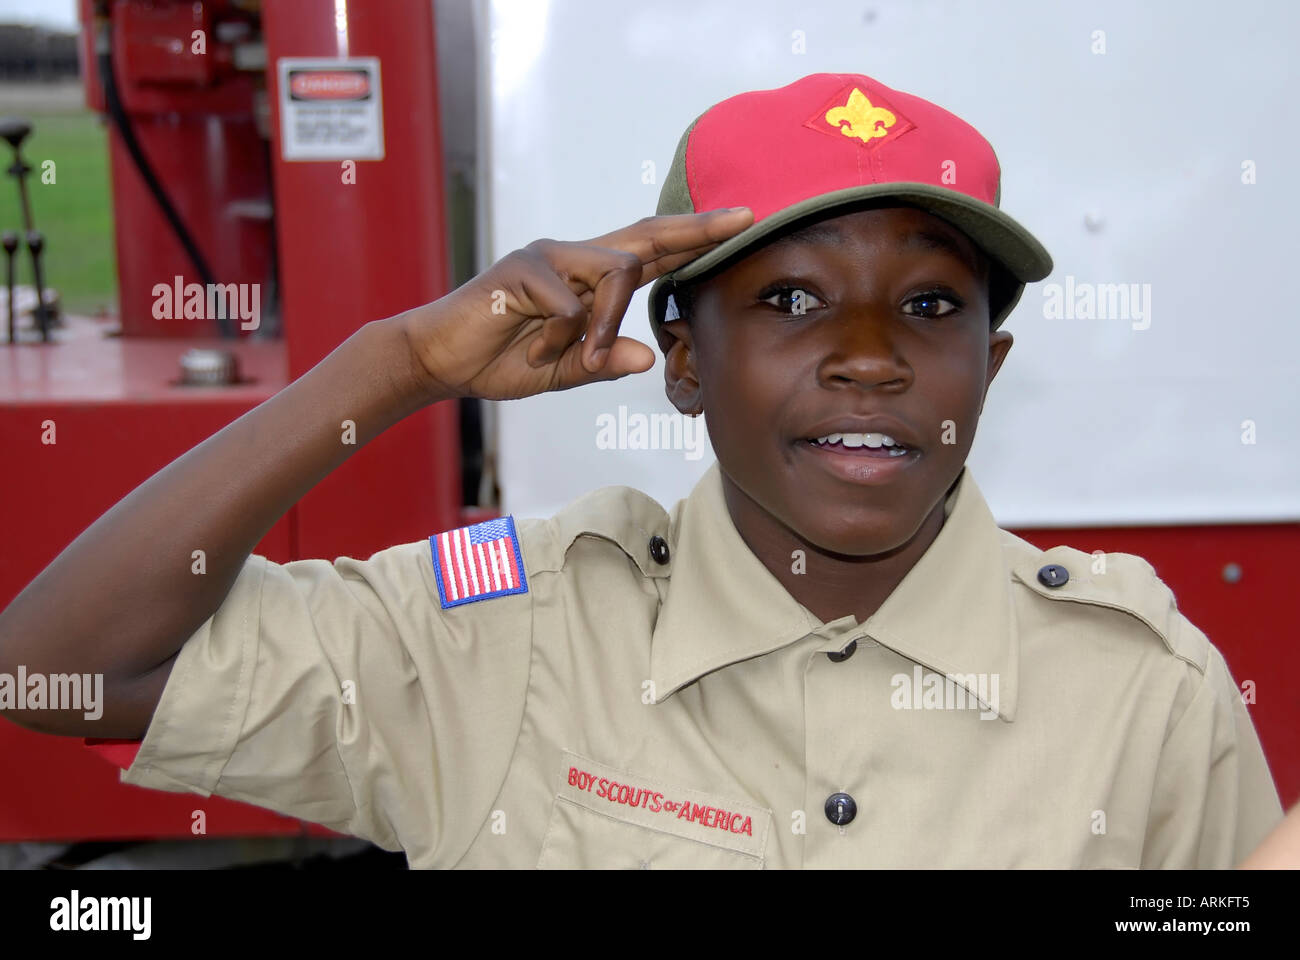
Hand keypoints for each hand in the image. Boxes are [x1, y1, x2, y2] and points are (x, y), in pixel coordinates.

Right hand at [402, 208, 753, 399]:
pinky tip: (537, 352)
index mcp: (587, 278)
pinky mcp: (522, 270)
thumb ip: (602, 362)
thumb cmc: (500, 359)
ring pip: (616, 272)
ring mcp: (548, 257)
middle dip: (697, 229)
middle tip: (744, 219)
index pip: (651, 252)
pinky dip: (561, 339)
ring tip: (582, 355)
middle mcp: (572, 256)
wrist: (439, 360)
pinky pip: (570, 305)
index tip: (740, 223)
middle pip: (646, 236)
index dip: (694, 238)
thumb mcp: (563, 369)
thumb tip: (648, 360)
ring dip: (609, 323)